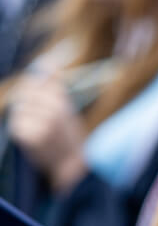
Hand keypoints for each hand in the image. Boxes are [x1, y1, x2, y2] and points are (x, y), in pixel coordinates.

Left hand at [7, 73, 86, 191]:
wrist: (72, 163)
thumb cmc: (69, 133)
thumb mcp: (67, 106)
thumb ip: (55, 85)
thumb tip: (48, 61)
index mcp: (62, 102)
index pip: (36, 82)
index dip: (32, 83)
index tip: (33, 88)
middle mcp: (52, 111)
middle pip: (26, 95)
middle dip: (28, 101)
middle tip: (37, 113)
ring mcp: (41, 124)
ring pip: (20, 110)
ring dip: (24, 116)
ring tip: (39, 126)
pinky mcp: (29, 137)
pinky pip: (17, 125)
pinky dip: (22, 128)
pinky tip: (34, 135)